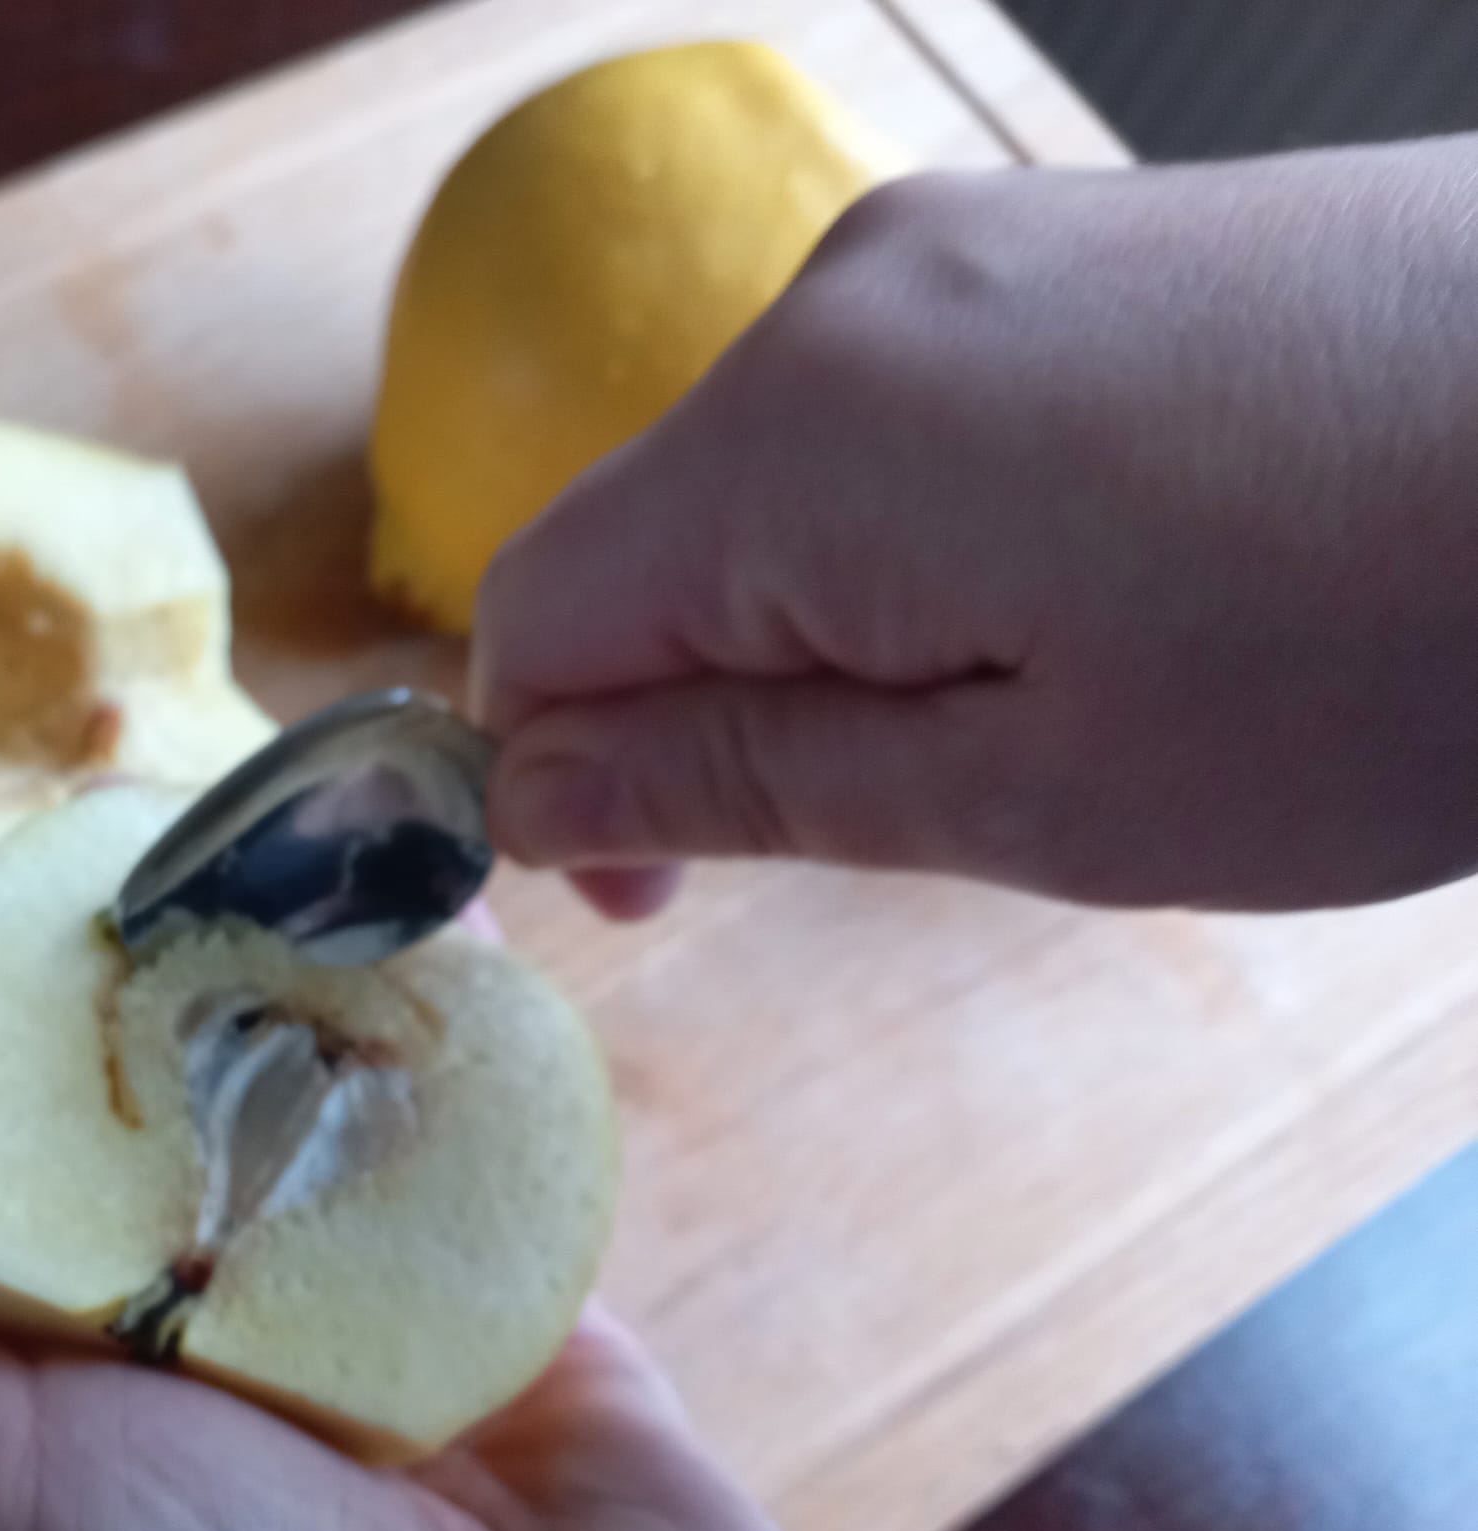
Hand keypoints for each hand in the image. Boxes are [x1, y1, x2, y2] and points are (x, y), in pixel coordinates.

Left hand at [0, 859, 1393, 1530]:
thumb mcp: (8, 1510)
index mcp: (68, 1403)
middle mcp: (215, 1359)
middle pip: (172, 1116)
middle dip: (160, 972)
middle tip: (162, 821)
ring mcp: (376, 1328)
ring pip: (329, 1111)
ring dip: (317, 990)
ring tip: (301, 843)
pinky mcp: (520, 1311)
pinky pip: (482, 1147)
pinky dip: (467, 1048)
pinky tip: (446, 933)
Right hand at [476, 141, 1477, 914]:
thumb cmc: (1378, 655)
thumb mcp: (1027, 796)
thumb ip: (743, 780)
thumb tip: (534, 786)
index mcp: (796, 441)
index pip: (534, 613)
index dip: (548, 775)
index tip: (659, 902)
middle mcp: (845, 300)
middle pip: (649, 542)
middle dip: (696, 711)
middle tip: (874, 842)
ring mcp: (966, 250)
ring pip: (774, 489)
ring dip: (821, 640)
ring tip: (1017, 733)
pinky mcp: (1067, 245)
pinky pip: (895, 425)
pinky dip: (915, 553)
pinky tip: (1074, 616)